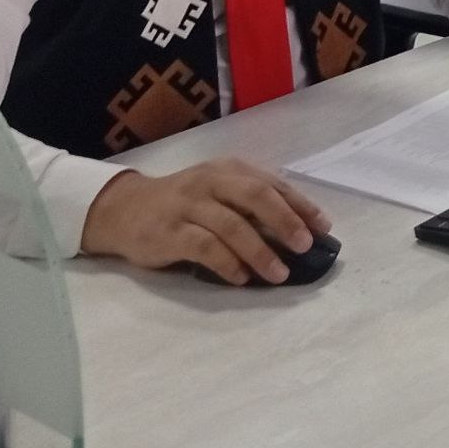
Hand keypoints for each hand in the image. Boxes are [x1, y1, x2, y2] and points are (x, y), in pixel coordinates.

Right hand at [82, 159, 329, 284]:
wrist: (125, 210)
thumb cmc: (184, 204)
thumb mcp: (218, 192)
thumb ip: (251, 205)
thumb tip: (298, 231)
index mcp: (230, 169)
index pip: (273, 185)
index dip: (301, 205)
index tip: (323, 228)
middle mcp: (211, 181)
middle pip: (256, 196)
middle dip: (286, 221)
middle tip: (306, 246)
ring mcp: (189, 205)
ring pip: (232, 225)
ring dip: (260, 251)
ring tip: (279, 273)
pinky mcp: (169, 231)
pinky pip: (204, 247)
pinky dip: (227, 263)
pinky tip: (242, 278)